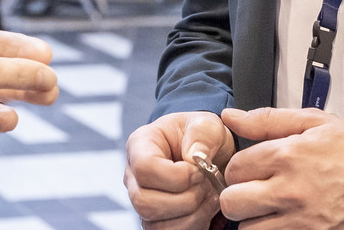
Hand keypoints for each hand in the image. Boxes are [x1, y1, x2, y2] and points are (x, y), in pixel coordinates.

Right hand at [124, 111, 233, 229]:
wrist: (209, 154)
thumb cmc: (202, 136)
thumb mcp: (206, 124)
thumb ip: (200, 134)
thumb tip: (192, 158)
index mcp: (140, 145)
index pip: (145, 168)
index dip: (176, 176)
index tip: (199, 170)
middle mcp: (133, 175)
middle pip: (144, 202)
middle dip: (185, 199)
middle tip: (206, 185)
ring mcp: (142, 199)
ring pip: (154, 223)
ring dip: (191, 215)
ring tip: (209, 196)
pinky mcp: (154, 218)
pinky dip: (192, 225)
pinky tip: (205, 208)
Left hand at [220, 106, 343, 229]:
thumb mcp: (312, 123)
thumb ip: (266, 120)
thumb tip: (230, 116)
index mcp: (287, 156)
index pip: (235, 168)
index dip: (240, 168)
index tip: (251, 169)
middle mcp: (289, 191)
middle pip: (233, 202)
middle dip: (238, 196)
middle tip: (253, 191)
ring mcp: (300, 221)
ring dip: (254, 220)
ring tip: (269, 209)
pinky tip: (282, 221)